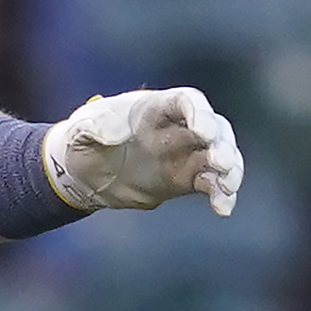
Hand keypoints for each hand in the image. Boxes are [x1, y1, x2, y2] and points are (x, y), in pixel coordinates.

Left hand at [49, 86, 244, 216]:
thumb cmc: (84, 141)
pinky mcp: (185, 179)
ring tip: (228, 187)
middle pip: (214, 127)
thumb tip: (115, 133)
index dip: (199, 113)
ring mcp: (185, 153)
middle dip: (221, 143)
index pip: (186, 101)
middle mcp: (178, 128)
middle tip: (220, 162)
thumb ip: (95, 126)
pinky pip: (211, 184)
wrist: (85, 173)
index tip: (203, 131)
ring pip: (219, 155)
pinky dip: (220, 194)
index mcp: (155, 108)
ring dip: (229, 170)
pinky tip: (223, 209)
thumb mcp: (80, 129)